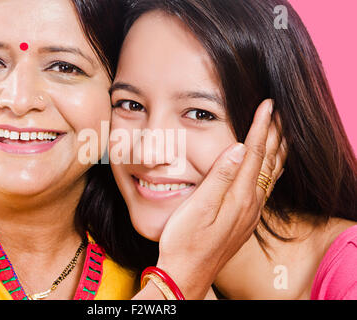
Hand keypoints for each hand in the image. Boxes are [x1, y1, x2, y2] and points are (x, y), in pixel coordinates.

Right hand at [157, 99, 286, 298]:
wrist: (187, 273)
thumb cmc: (186, 240)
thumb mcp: (198, 207)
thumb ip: (220, 177)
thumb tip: (239, 148)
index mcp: (238, 196)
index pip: (254, 153)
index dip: (261, 127)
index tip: (267, 105)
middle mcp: (250, 203)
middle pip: (268, 162)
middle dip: (274, 134)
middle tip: (279, 112)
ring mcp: (250, 213)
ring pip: (270, 175)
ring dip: (277, 151)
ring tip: (281, 133)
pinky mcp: (245, 220)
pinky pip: (266, 188)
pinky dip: (272, 170)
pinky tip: (270, 169)